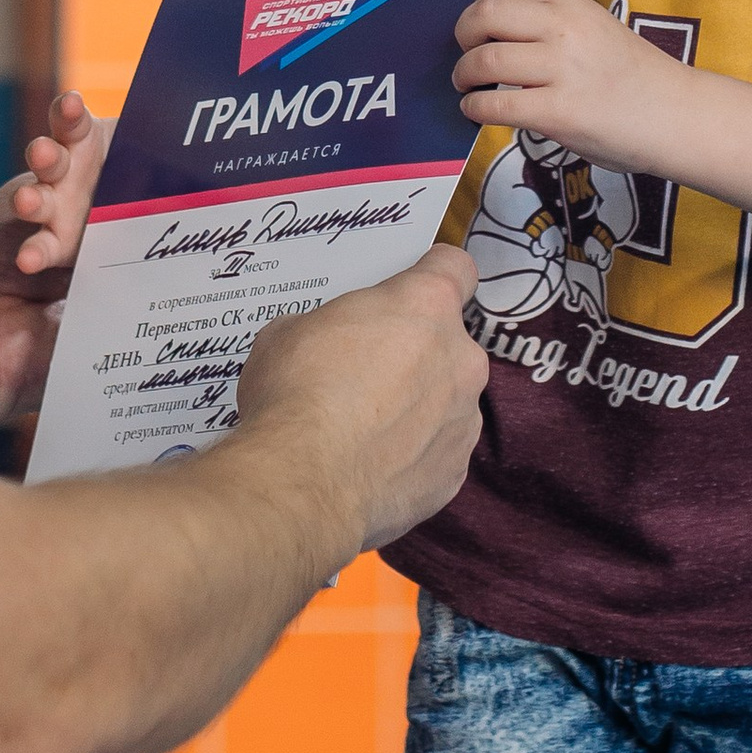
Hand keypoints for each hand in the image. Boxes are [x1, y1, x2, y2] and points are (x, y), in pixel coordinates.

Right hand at [230, 244, 489, 556]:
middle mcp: (460, 358)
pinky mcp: (455, 474)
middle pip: (448, 342)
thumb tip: (324, 347)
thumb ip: (325, 328)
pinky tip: (371, 467)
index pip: (454, 268)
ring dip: (417, 408)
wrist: (302, 484)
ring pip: (446, 401)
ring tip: (364, 431)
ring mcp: (464, 419)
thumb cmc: (295, 395)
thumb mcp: (287, 333)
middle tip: (365, 373)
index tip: (410, 290)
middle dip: (414, 353)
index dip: (430, 275)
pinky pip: (437, 454)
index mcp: (425, 305)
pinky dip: (412, 458)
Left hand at [455, 0, 686, 173]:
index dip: (479, 2)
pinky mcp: (560, 112)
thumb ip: (553, 21)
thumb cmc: (633, 75)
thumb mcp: (595, 27)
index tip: (481, 25)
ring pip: (485, 60)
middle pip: (484, 15)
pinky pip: (496, 104)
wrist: (677, 115)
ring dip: (464, 75)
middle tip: (467, 54)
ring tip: (469, 85)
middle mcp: (565, 28)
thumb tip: (493, 30)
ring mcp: (563, 69)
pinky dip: (476, 107)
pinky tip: (479, 110)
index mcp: (572, 2)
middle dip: (463, 35)